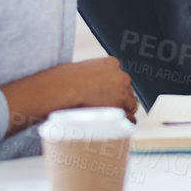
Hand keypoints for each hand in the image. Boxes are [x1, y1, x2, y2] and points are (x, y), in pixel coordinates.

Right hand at [2, 56, 138, 134]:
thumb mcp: (79, 71)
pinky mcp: (122, 105)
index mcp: (112, 63)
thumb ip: (92, 77)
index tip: (103, 95)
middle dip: (117, 98)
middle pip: (126, 90)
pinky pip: (129, 117)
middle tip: (104, 108)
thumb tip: (90, 89)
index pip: (118, 77)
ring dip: (121, 110)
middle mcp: (122, 75)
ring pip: (130, 103)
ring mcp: (124, 90)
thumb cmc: (61, 82)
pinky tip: (114, 127)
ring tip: (107, 118)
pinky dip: (124, 122)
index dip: (111, 88)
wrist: (60, 90)